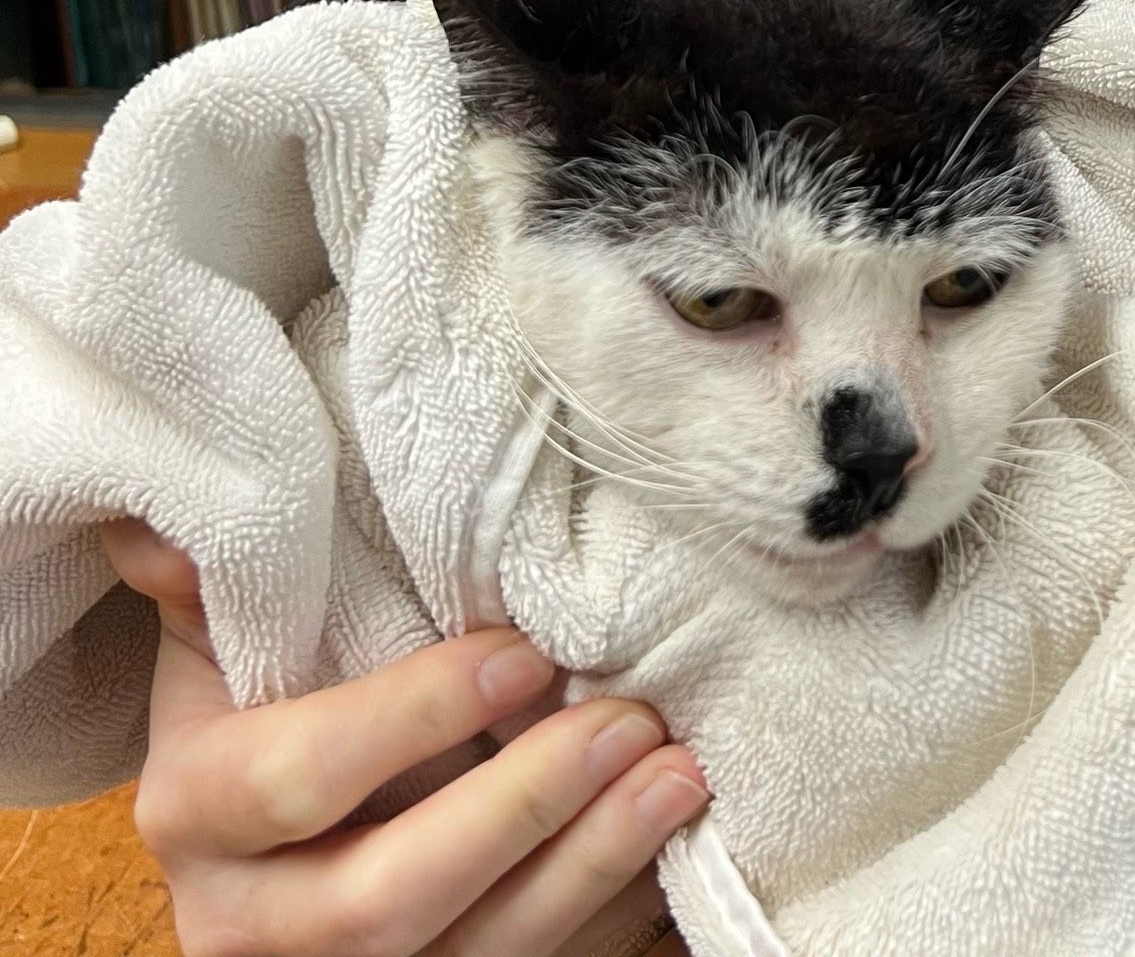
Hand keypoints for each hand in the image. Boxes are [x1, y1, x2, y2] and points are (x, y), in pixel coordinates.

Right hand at [100, 519, 705, 956]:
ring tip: (678, 775)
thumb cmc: (265, 705)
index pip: (298, 780)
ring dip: (589, 864)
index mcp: (194, 813)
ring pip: (472, 954)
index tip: (522, 654)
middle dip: (520, 807)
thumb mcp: (223, 645)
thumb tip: (159, 518)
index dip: (414, 720)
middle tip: (628, 721)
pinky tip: (670, 838)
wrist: (264, 838)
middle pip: (385, 898)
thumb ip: (209, 587)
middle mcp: (248, 923)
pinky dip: (606, 909)